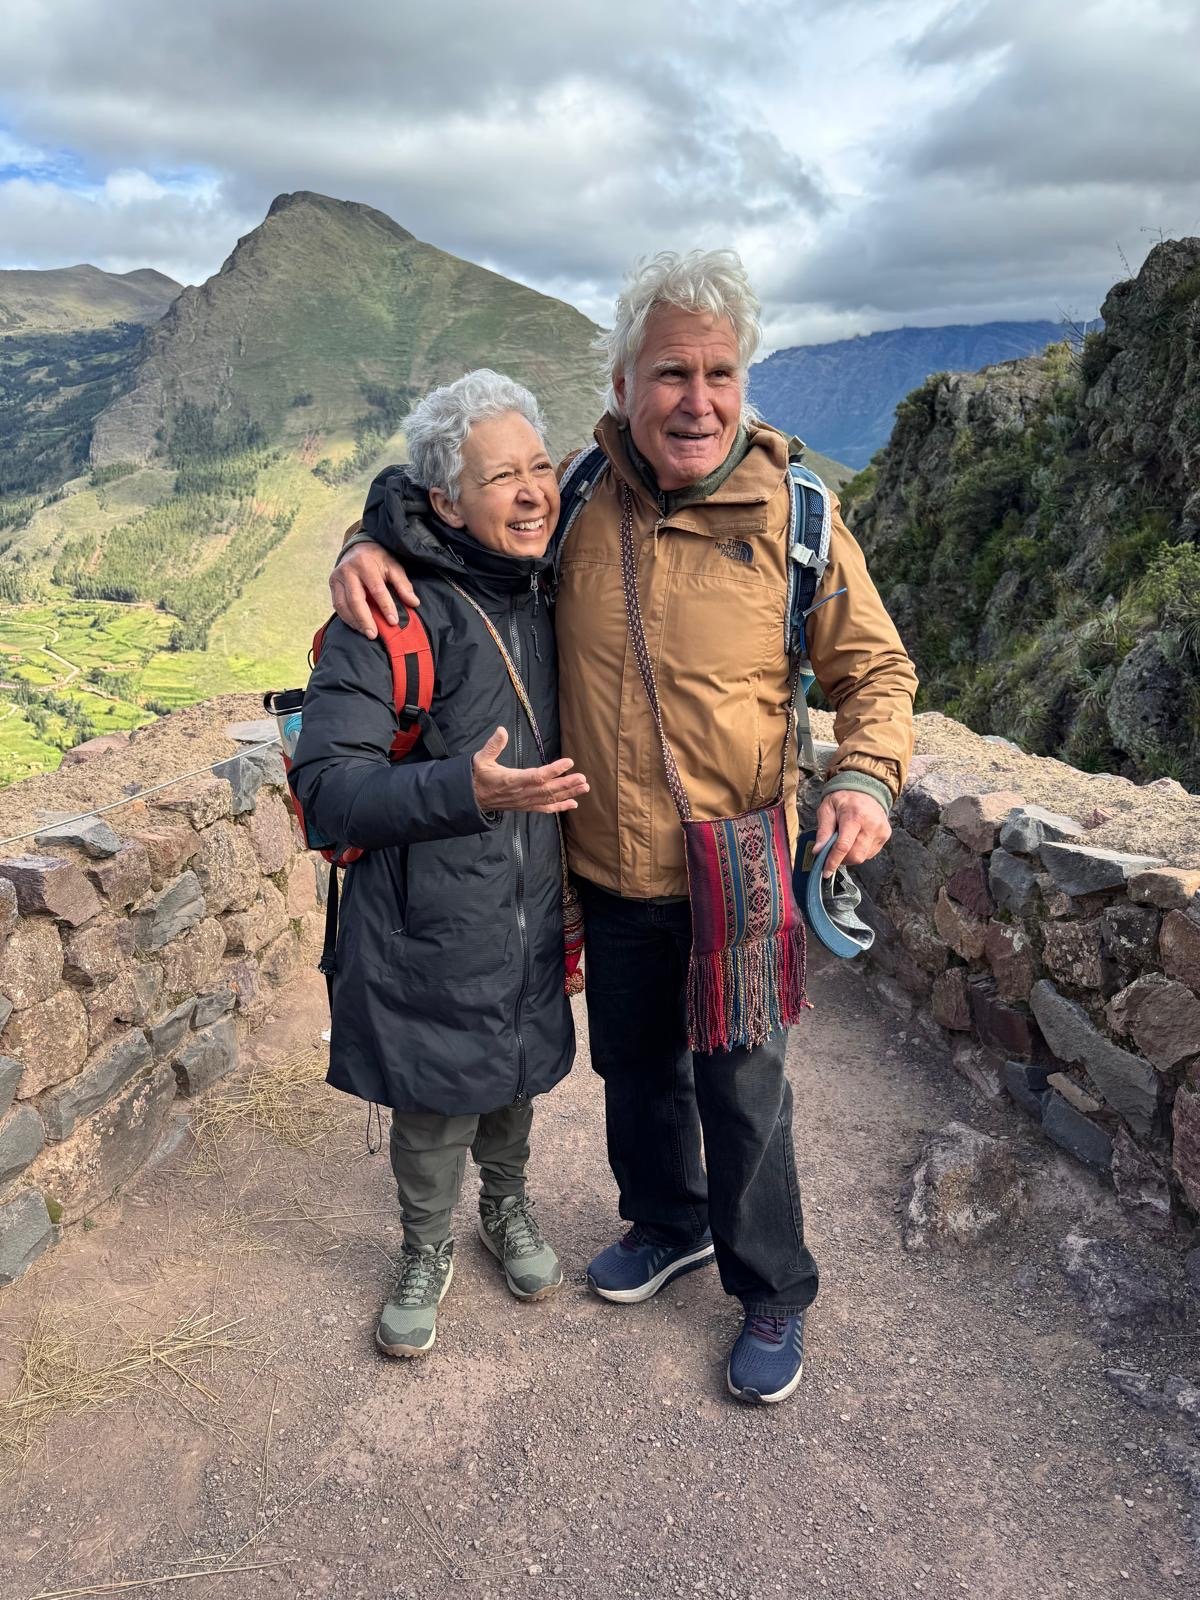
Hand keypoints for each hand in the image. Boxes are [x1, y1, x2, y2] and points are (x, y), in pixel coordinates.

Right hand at [329, 541, 419, 637]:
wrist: (358, 547)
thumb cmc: (378, 559)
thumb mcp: (393, 566)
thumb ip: (403, 584)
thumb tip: (414, 603)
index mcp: (365, 563)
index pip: (376, 589)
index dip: (385, 606)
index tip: (393, 621)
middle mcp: (348, 570)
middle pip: (355, 600)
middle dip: (365, 619)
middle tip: (374, 634)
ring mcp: (337, 577)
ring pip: (343, 604)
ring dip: (355, 621)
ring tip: (367, 632)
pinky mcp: (332, 584)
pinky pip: (337, 605)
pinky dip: (347, 618)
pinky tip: (357, 626)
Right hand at [472, 728, 589, 814]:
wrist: (472, 798)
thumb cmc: (478, 776)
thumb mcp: (481, 758)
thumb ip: (493, 745)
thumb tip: (501, 730)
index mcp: (512, 780)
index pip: (537, 776)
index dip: (554, 770)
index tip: (569, 762)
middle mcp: (521, 793)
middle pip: (548, 789)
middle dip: (567, 784)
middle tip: (583, 779)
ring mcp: (525, 801)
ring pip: (550, 799)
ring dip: (568, 793)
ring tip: (584, 787)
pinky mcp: (526, 806)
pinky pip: (545, 808)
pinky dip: (560, 807)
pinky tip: (573, 803)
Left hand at [814, 790, 890, 877]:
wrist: (865, 788)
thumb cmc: (843, 798)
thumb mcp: (827, 809)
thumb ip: (823, 831)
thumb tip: (818, 851)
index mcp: (854, 816)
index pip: (844, 846)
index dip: (833, 861)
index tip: (826, 872)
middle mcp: (871, 824)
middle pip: (856, 856)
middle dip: (841, 860)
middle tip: (832, 852)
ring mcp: (881, 831)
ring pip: (863, 857)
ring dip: (850, 856)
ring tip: (845, 841)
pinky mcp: (885, 835)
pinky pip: (870, 853)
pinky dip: (859, 851)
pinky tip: (855, 840)